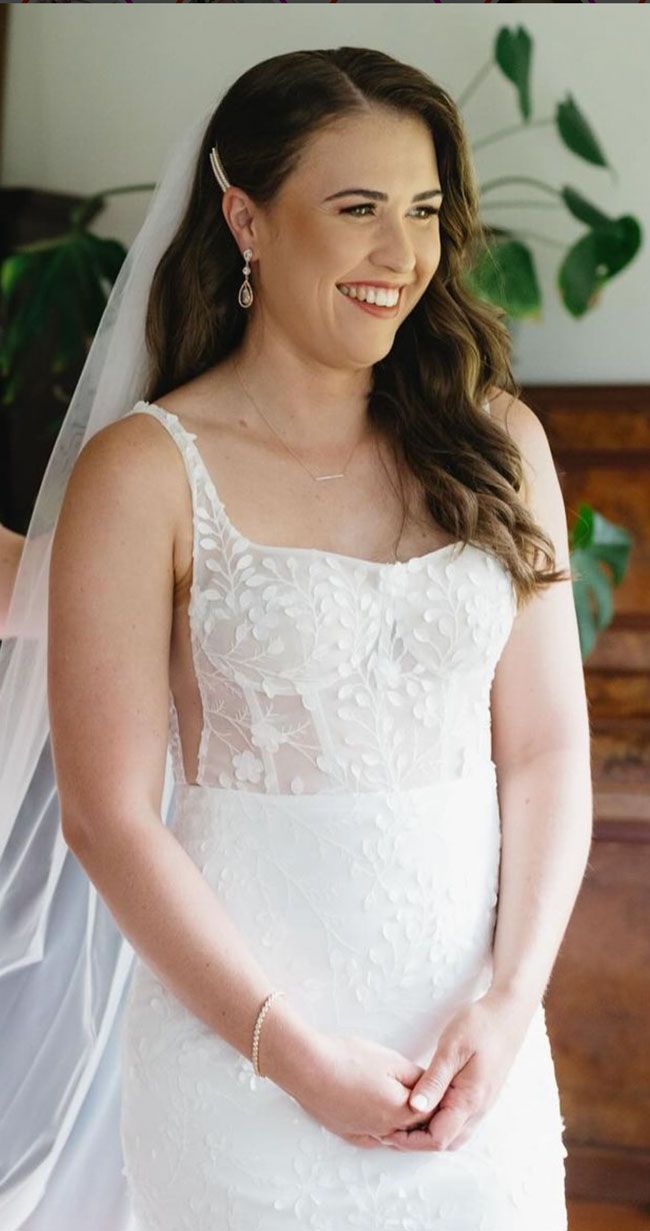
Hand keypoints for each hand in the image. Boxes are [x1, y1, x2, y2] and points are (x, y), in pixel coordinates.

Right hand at [281, 1030, 433, 1148]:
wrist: (309, 1068)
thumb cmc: (349, 1060)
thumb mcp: (391, 1061)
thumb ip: (417, 1077)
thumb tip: (431, 1087)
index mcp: (400, 1111)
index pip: (432, 1114)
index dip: (440, 1101)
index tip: (444, 1091)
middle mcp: (385, 1130)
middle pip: (414, 1129)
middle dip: (424, 1116)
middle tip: (430, 1099)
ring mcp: (364, 1134)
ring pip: (394, 1136)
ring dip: (405, 1126)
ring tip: (408, 1105)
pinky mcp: (347, 1133)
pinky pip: (374, 1138)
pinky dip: (384, 1131)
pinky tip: (382, 1118)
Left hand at [378, 989, 537, 1151]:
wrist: (508, 1013)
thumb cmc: (479, 1025)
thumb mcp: (451, 1048)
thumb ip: (434, 1081)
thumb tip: (414, 1108)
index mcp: (469, 1100)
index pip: (438, 1138)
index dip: (411, 1140)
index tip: (387, 1130)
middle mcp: (478, 1109)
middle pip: (446, 1142)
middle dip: (417, 1141)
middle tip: (391, 1126)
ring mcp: (482, 1104)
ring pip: (454, 1134)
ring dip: (429, 1132)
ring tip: (403, 1118)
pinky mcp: (481, 1095)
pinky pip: (460, 1120)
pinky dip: (440, 1122)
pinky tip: (425, 1106)